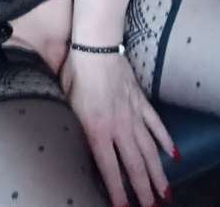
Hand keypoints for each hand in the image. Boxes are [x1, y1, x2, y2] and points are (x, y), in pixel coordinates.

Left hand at [60, 50, 174, 206]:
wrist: (95, 47)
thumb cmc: (75, 73)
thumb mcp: (67, 103)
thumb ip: (74, 126)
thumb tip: (71, 141)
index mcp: (98, 130)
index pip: (109, 169)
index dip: (118, 192)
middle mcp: (119, 127)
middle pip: (134, 166)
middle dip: (143, 190)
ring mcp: (133, 113)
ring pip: (149, 150)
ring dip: (158, 173)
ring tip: (164, 193)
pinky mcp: (140, 100)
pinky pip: (156, 124)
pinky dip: (165, 139)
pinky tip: (173, 153)